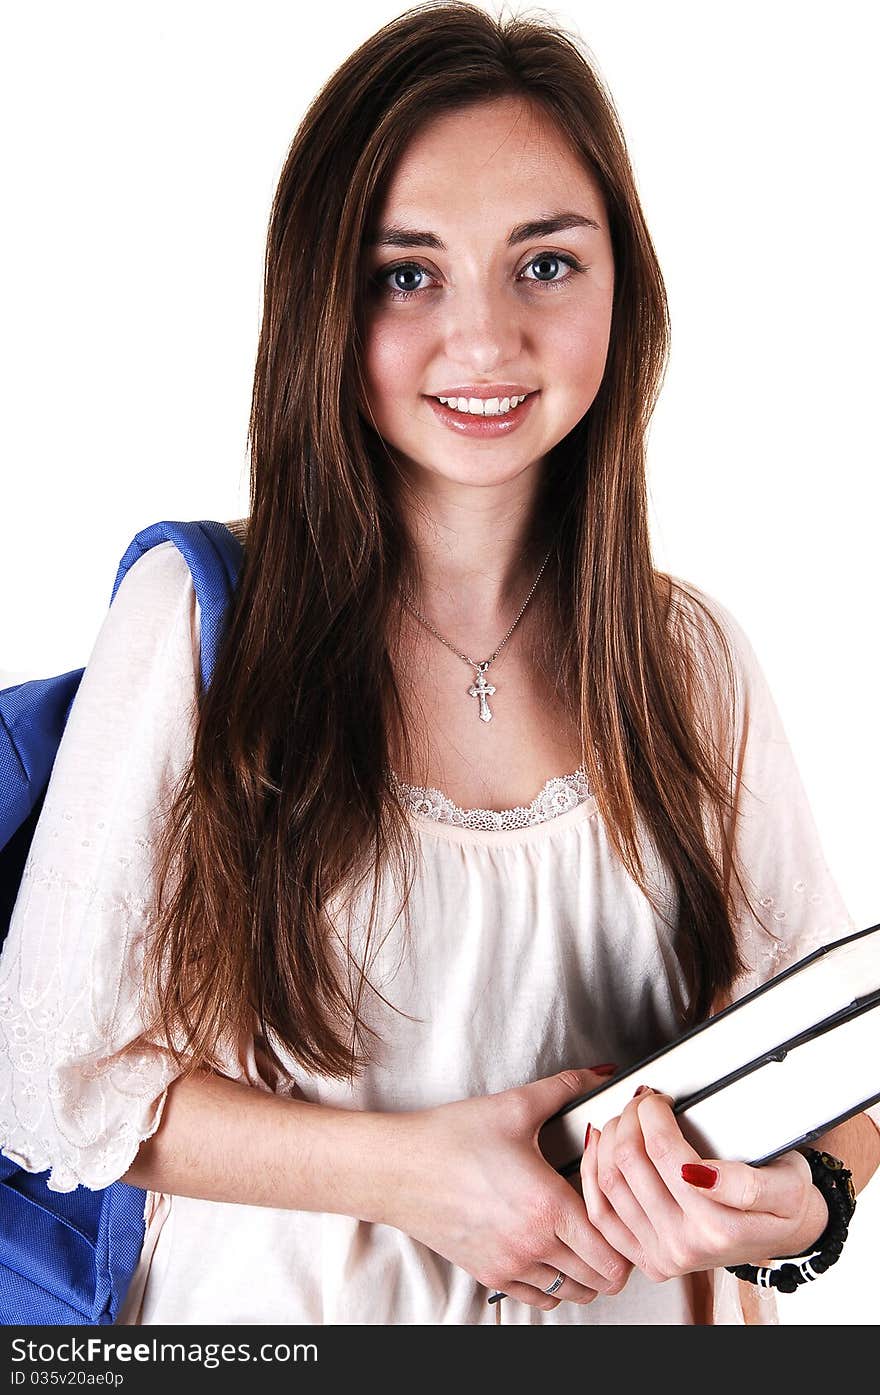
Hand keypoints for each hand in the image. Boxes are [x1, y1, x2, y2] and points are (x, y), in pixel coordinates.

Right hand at [385, 1068, 633, 1309]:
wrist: (398, 1168)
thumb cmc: (451, 1138)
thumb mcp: (514, 1106)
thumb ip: (566, 1087)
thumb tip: (602, 1073)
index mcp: (548, 1206)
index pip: (612, 1253)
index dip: (628, 1238)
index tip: (624, 1215)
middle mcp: (533, 1244)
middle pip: (600, 1280)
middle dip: (614, 1257)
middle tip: (610, 1227)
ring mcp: (510, 1265)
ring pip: (572, 1294)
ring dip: (585, 1273)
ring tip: (583, 1241)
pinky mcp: (489, 1274)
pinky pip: (539, 1299)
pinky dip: (553, 1284)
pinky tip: (550, 1253)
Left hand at [579, 1087, 828, 1281]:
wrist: (784, 1235)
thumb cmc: (784, 1203)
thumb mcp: (787, 1185)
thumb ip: (746, 1183)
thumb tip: (700, 1173)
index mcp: (718, 1227)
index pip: (664, 1151)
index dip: (652, 1112)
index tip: (658, 1097)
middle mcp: (685, 1245)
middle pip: (631, 1162)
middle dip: (629, 1117)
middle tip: (641, 1101)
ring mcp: (662, 1255)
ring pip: (610, 1182)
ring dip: (610, 1138)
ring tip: (625, 1119)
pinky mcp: (645, 1259)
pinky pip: (601, 1213)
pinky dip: (593, 1173)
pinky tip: (600, 1149)